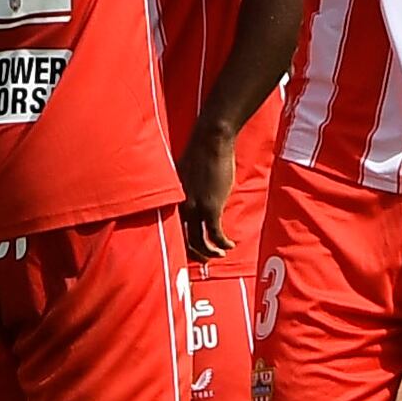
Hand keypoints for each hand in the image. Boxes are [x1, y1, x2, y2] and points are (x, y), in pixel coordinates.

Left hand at [177, 127, 239, 263]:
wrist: (211, 140)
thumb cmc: (201, 152)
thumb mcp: (186, 174)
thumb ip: (187, 190)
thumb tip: (195, 200)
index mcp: (171, 199)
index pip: (171, 228)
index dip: (181, 243)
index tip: (192, 249)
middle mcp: (179, 207)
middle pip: (182, 241)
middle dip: (195, 253)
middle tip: (206, 260)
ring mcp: (194, 208)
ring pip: (198, 242)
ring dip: (210, 252)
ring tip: (220, 254)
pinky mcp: (210, 207)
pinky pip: (215, 235)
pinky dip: (222, 243)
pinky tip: (230, 245)